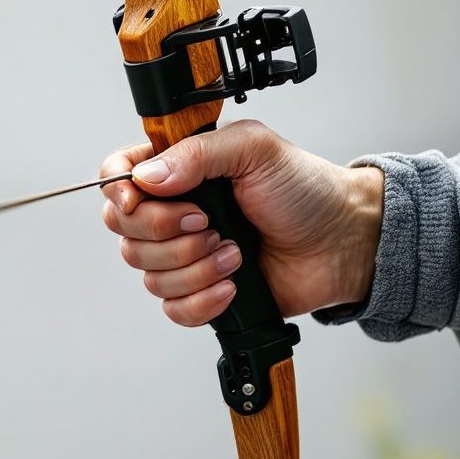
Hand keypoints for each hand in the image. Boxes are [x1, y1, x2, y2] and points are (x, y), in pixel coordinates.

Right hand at [101, 120, 383, 326]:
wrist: (343, 243)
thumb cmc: (305, 190)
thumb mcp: (255, 150)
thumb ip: (197, 154)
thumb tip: (146, 177)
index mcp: (178, 170)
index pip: (116, 175)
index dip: (117, 191)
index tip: (137, 199)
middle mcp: (173, 212)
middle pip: (125, 232)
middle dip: (166, 232)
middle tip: (210, 222)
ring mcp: (184, 254)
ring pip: (148, 274)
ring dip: (194, 266)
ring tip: (235, 251)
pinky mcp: (200, 293)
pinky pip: (172, 308)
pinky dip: (202, 299)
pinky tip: (232, 284)